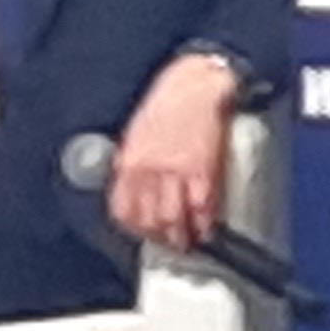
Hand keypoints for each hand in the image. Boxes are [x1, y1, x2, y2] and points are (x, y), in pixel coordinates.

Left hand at [107, 51, 244, 250]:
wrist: (197, 85)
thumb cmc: (168, 102)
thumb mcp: (136, 132)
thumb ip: (133, 163)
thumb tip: (133, 188)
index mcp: (129, 162)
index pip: (124, 208)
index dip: (132, 227)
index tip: (140, 233)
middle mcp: (150, 172)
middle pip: (150, 218)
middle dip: (158, 237)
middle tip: (165, 244)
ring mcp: (178, 173)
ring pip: (175, 218)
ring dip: (180, 236)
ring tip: (185, 243)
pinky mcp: (204, 171)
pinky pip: (202, 207)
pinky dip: (204, 222)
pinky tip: (205, 229)